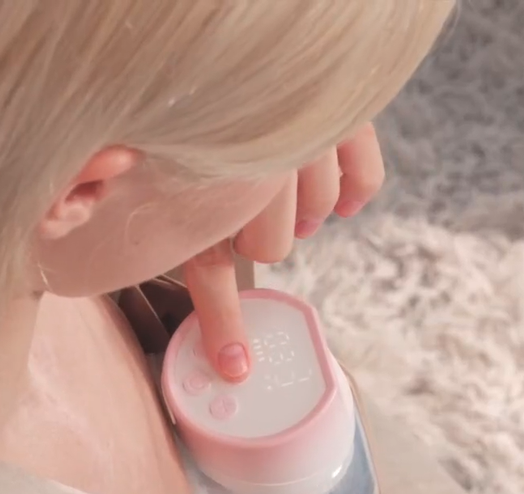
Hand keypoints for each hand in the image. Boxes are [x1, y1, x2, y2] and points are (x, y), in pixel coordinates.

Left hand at [184, 123, 383, 381]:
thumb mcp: (160, 158)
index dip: (223, 323)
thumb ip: (164, 214)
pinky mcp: (347, 109)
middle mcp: (258, 157)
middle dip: (256, 234)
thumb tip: (167, 263)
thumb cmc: (188, 96)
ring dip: (299, 210)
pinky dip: (353, 193)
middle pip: (272, 245)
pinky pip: (363, 179)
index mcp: (203, 175)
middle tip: (240, 211)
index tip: (236, 367)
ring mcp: (308, 130)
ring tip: (278, 190)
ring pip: (317, 212)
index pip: (213, 264)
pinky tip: (337, 197)